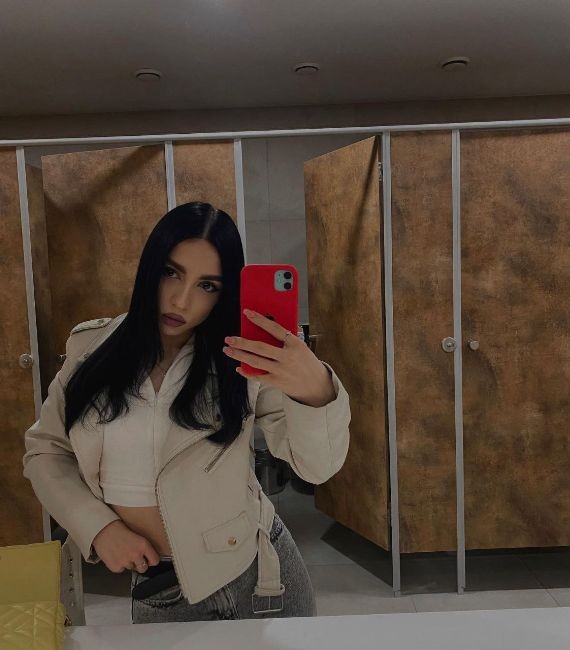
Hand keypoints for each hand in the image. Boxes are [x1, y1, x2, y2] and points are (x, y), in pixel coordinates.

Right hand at [92, 520, 160, 572]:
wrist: (104, 531)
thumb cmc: (119, 531)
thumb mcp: (137, 536)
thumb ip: (144, 548)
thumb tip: (148, 558)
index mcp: (143, 545)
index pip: (155, 561)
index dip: (151, 561)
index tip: (149, 560)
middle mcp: (135, 554)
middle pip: (144, 569)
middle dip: (140, 565)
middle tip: (134, 558)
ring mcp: (125, 562)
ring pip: (131, 568)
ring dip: (128, 563)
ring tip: (122, 552)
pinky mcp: (115, 567)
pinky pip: (120, 570)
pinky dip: (118, 565)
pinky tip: (115, 555)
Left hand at [222, 309, 336, 406]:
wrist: (317, 386)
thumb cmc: (307, 363)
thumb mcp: (301, 347)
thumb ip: (285, 339)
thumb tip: (266, 328)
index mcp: (294, 344)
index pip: (274, 328)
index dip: (259, 319)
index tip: (247, 313)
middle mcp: (287, 357)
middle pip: (260, 347)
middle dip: (241, 342)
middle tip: (229, 338)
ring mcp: (281, 370)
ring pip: (255, 361)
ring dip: (239, 355)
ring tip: (228, 350)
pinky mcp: (277, 382)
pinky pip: (257, 376)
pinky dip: (246, 372)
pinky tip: (239, 367)